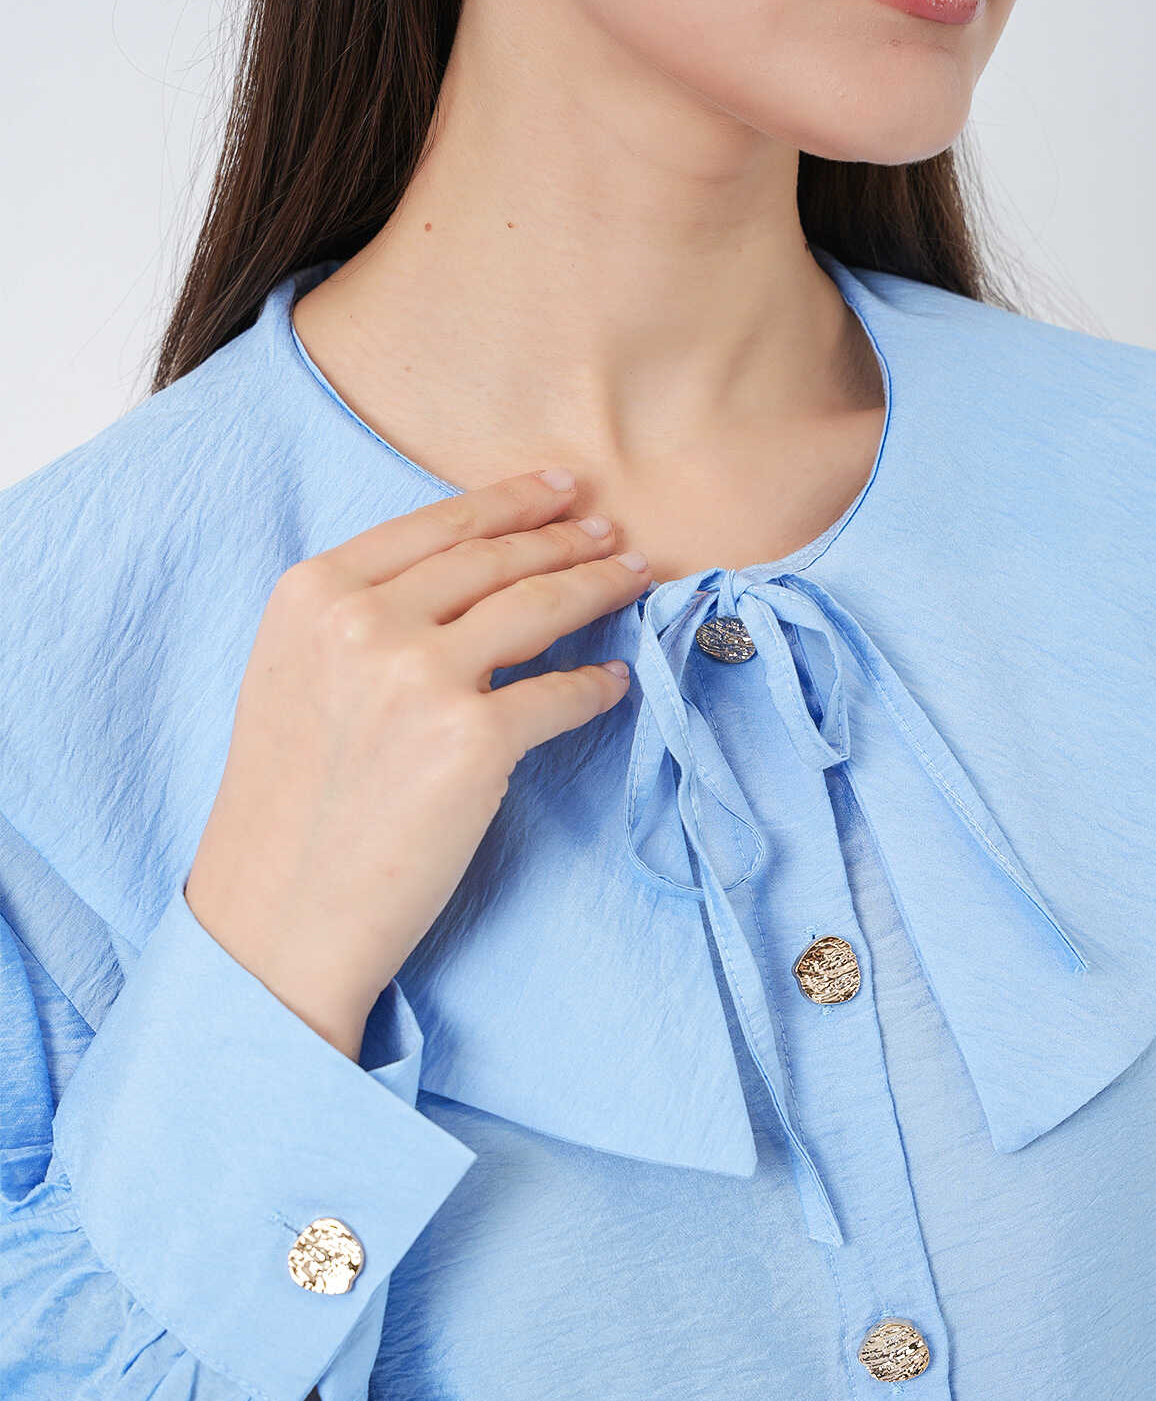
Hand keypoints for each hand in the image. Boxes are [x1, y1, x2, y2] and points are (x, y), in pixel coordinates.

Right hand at [183, 468, 647, 1057]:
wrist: (278, 913)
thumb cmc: (284, 810)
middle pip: (494, 558)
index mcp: (313, 595)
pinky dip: (597, 684)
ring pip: (539, 607)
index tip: (559, 488)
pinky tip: (615, 680)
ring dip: (596, 586)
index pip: (435, 525)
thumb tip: (453, 588)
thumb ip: (354, 621)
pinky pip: (561, 693)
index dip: (510, 501)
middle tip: (611, 532)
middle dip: (565, 537)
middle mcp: (364, 621)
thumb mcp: (291, 678)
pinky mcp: (474, 741)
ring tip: (631, 578)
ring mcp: (421, 677)